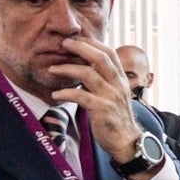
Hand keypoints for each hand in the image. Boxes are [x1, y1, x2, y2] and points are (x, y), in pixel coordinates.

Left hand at [49, 36, 150, 168]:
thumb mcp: (114, 94)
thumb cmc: (116, 117)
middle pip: (100, 58)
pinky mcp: (102, 110)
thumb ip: (104, 80)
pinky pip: (81, 96)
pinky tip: (56, 95)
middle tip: (63, 44)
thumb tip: (86, 67)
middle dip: (80, 47)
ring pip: (88, 74)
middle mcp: (118, 84)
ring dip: (67, 69)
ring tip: (52, 69)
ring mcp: (111, 97)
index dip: (93, 42)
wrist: (126, 140)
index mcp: (121, 79)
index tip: (76, 39)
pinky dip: (66, 94)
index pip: (110, 53)